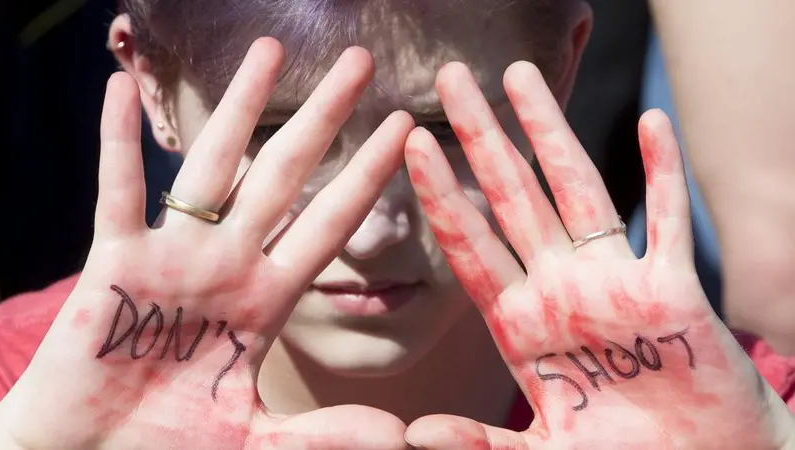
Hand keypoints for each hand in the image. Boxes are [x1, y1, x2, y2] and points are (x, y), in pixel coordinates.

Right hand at [0, 39, 411, 449]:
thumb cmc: (169, 449)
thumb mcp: (257, 442)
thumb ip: (323, 435)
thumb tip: (399, 437)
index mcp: (267, 300)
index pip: (331, 223)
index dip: (367, 174)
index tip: (403, 127)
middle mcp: (228, 265)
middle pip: (286, 175)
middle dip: (324, 117)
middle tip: (359, 59)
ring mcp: (173, 259)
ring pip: (214, 168)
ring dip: (239, 108)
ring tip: (267, 49)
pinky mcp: (114, 267)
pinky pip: (117, 195)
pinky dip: (116, 145)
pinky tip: (118, 89)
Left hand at [403, 62, 794, 448]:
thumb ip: (480, 443)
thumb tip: (414, 435)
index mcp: (522, 325)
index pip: (471, 246)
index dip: (442, 195)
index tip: (411, 143)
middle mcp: (562, 291)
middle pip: (513, 198)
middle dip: (481, 138)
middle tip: (450, 78)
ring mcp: (616, 284)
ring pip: (578, 193)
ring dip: (552, 134)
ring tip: (523, 77)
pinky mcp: (674, 292)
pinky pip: (669, 222)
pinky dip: (665, 174)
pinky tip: (652, 123)